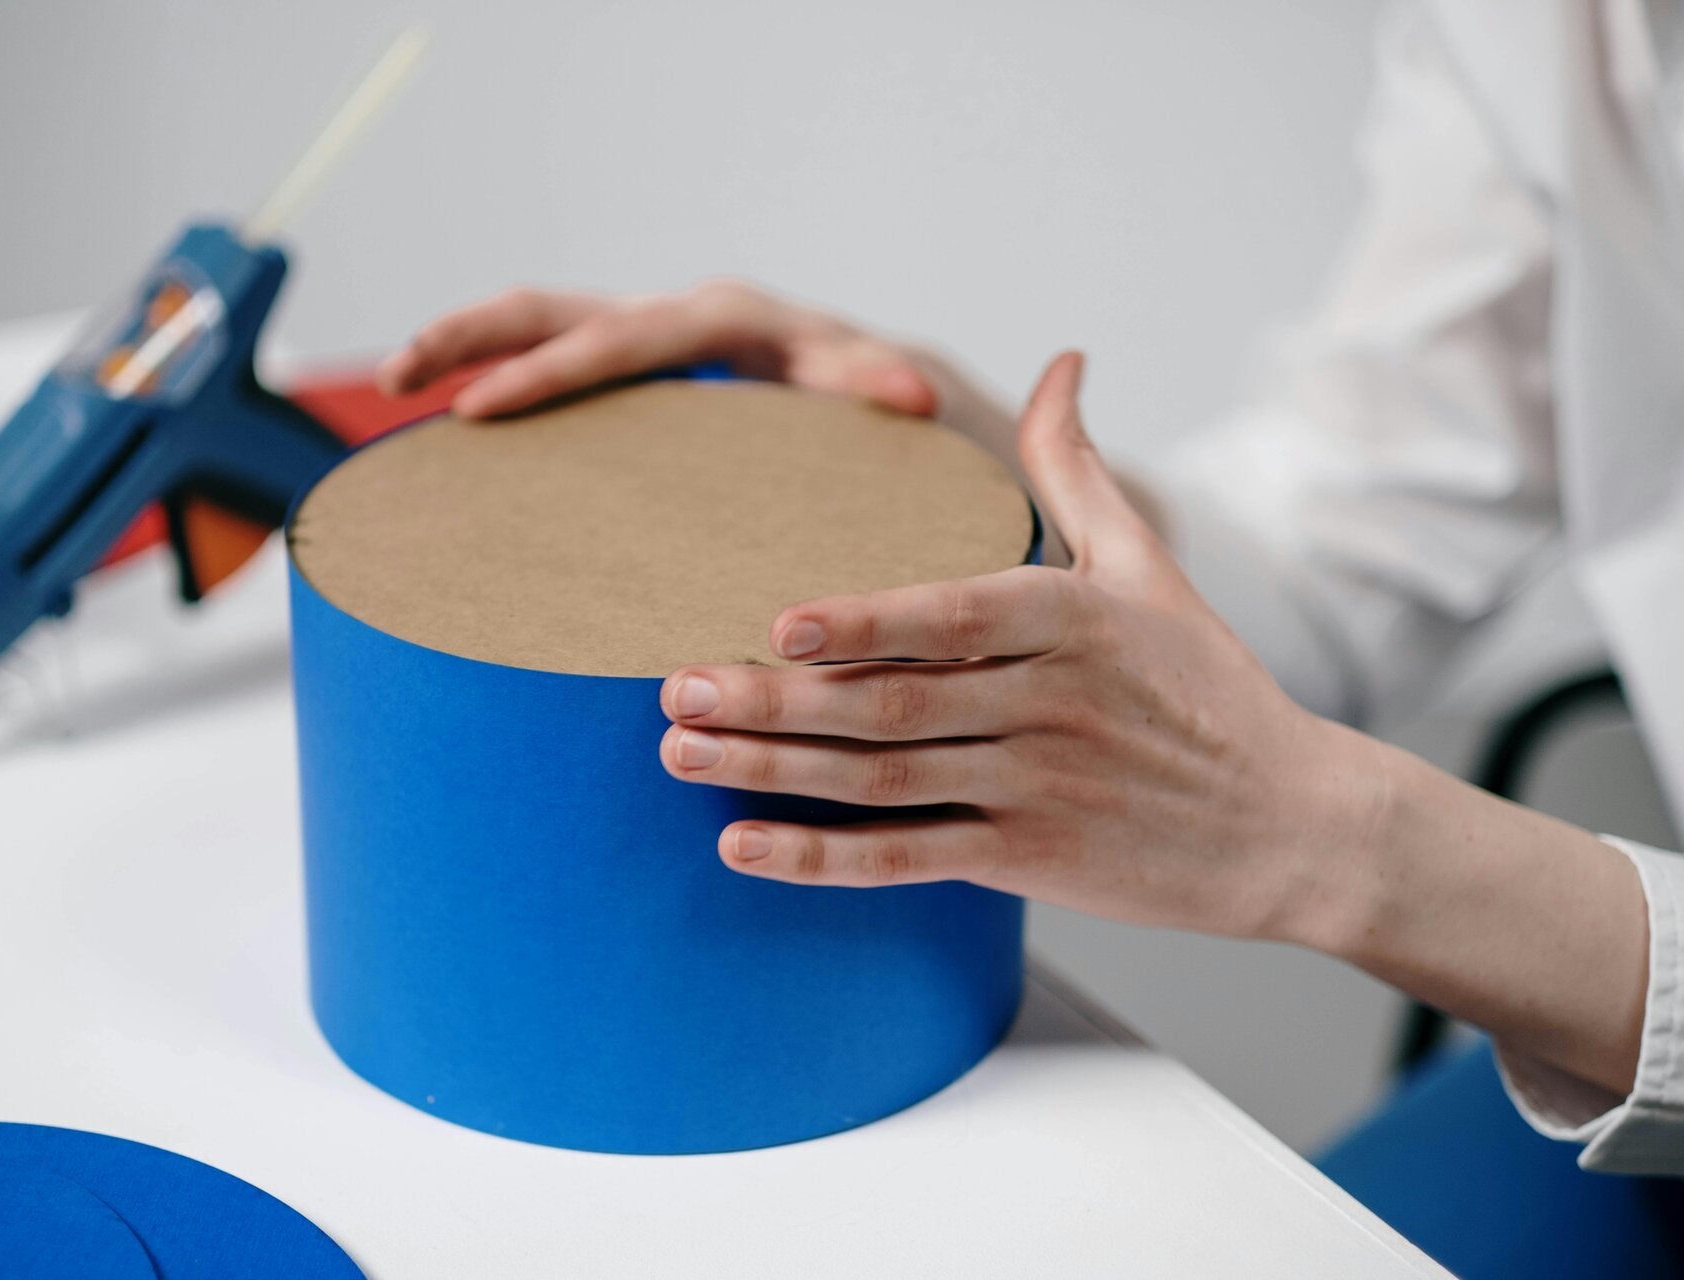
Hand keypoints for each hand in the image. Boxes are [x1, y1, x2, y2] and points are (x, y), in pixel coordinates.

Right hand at [379, 279, 990, 429]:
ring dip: (464, 345)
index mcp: (723, 321)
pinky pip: (555, 364)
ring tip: (392, 381)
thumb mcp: (878, 390)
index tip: (478, 409)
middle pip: (556, 312)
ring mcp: (649, 347)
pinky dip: (497, 378)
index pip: (621, 340)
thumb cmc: (876, 396)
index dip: (548, 372)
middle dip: (473, 337)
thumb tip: (913, 392)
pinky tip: (442, 424)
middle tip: (400, 375)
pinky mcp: (637, 380)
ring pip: (539, 327)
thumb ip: (876, 386)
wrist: (883, 388)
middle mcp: (675, 321)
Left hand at [657, 351, 1366, 943]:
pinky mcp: (1025, 861)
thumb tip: (1061, 361)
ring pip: (880, 783)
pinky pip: (905, 861)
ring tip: (679, 750)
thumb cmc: (1207, 686)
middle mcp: (1049, 708)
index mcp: (1073, 623)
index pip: (953, 618)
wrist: (1293, 825)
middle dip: (773, 702)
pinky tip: (740, 845)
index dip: (863, 622)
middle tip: (670, 685)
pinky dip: (819, 860)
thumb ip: (1078, 469)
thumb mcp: (1148, 567)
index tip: (773, 623)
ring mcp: (1035, 790)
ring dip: (772, 771)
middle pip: (889, 706)